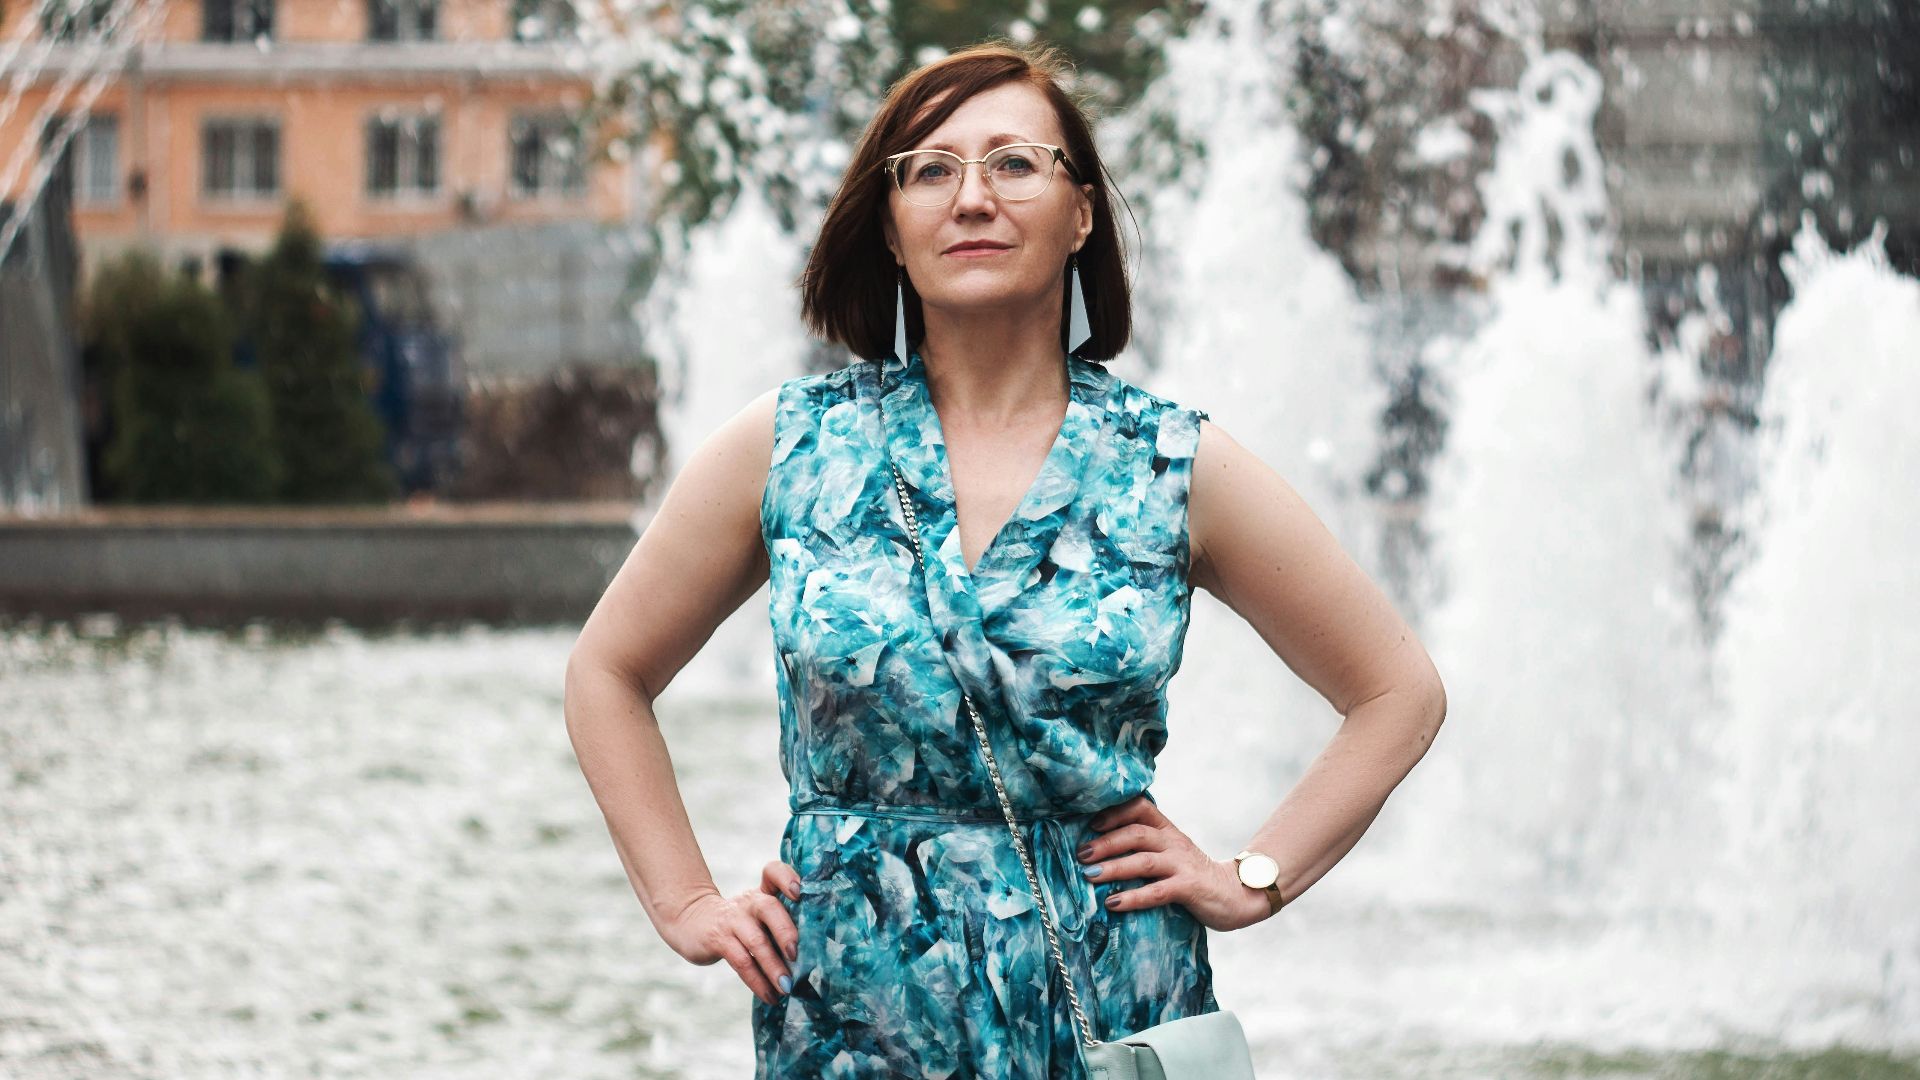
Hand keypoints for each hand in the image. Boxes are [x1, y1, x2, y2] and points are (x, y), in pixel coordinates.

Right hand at [661, 860, 804, 1005]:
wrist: (692, 921)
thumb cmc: (739, 923)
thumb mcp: (757, 915)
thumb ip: (781, 925)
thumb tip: (813, 959)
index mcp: (762, 892)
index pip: (773, 872)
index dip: (787, 878)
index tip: (799, 892)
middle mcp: (749, 902)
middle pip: (769, 908)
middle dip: (786, 932)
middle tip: (797, 956)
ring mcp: (733, 920)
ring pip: (756, 941)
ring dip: (774, 967)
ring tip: (787, 987)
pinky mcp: (718, 939)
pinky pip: (741, 962)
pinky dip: (758, 981)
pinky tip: (770, 996)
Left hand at [1076, 795, 1272, 932]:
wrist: (1236, 893)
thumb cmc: (1193, 875)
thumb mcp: (1170, 854)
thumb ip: (1145, 848)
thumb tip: (1099, 852)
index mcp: (1168, 830)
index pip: (1140, 807)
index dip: (1115, 812)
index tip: (1091, 824)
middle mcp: (1174, 842)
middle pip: (1136, 833)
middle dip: (1105, 842)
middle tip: (1081, 855)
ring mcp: (1182, 864)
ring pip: (1143, 860)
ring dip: (1113, 867)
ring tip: (1089, 876)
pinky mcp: (1189, 887)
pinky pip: (1157, 891)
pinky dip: (1132, 897)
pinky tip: (1113, 903)